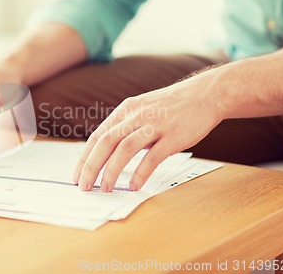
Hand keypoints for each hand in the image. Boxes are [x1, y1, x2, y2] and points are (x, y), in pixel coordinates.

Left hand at [73, 72, 223, 191]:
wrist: (205, 94)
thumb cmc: (171, 107)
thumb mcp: (142, 110)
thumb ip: (126, 128)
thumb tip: (107, 153)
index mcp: (125, 110)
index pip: (98, 136)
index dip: (85, 157)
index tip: (77, 176)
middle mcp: (136, 115)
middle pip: (106, 142)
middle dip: (91, 166)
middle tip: (84, 186)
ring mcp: (154, 124)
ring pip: (124, 148)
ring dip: (111, 170)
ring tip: (104, 188)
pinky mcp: (173, 136)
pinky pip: (153, 156)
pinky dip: (140, 172)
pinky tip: (133, 186)